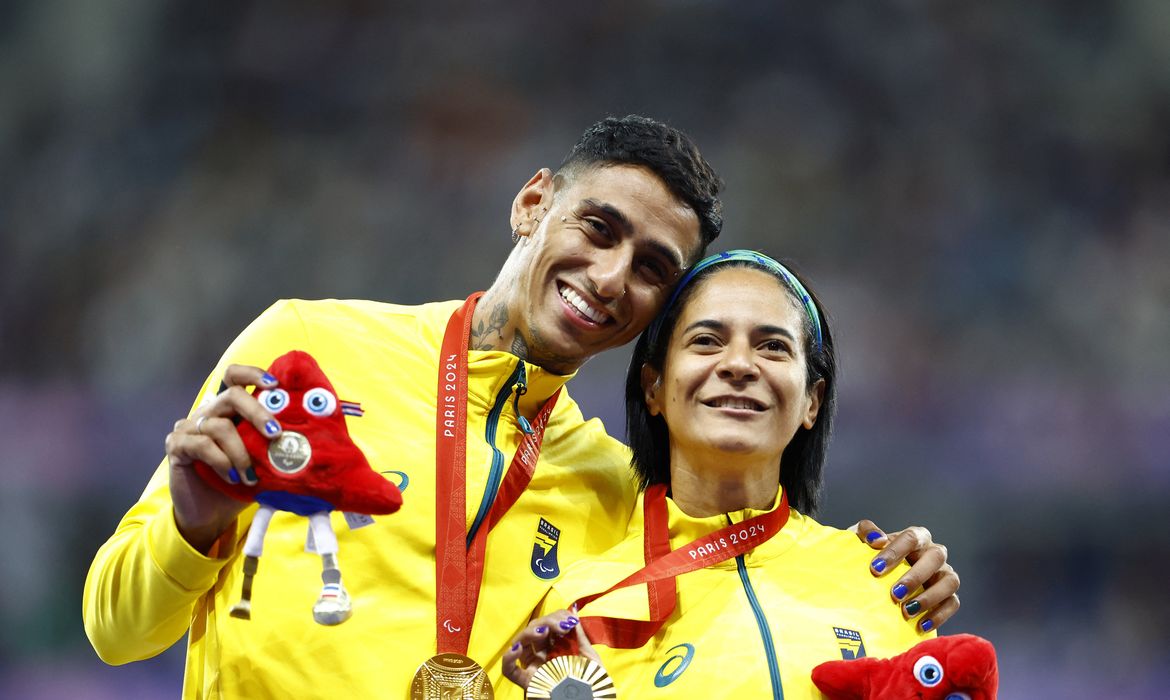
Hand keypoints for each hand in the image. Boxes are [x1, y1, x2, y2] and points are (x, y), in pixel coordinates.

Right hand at [164, 364, 281, 552]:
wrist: (210, 515)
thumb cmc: (241, 484)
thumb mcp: (263, 461)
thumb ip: (276, 446)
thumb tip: (313, 440)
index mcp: (230, 411)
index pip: (235, 377)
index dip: (253, 374)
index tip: (275, 385)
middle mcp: (209, 413)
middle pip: (232, 395)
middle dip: (257, 413)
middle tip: (275, 433)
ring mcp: (190, 427)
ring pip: (219, 425)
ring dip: (241, 452)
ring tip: (252, 476)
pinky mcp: (177, 446)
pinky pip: (201, 445)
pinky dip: (221, 461)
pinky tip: (232, 478)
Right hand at [502, 609, 597, 689]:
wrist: (592, 699)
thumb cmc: (592, 681)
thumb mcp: (589, 655)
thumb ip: (579, 635)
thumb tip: (573, 609)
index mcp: (556, 648)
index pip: (548, 625)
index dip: (556, 617)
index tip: (570, 620)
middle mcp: (542, 655)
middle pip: (534, 630)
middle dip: (548, 621)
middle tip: (564, 625)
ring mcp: (533, 667)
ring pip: (520, 642)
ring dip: (531, 631)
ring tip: (546, 631)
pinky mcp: (527, 682)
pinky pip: (509, 670)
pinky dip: (508, 658)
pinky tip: (517, 649)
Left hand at [853, 520, 959, 632]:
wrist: (880, 579)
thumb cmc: (872, 558)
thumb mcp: (863, 541)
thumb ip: (866, 531)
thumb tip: (877, 540)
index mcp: (917, 537)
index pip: (910, 537)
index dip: (894, 552)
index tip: (875, 569)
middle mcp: (935, 552)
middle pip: (935, 557)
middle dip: (915, 576)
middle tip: (895, 593)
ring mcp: (945, 574)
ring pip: (949, 581)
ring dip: (929, 597)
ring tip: (907, 611)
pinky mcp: (950, 595)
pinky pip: (953, 603)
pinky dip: (939, 615)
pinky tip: (920, 625)